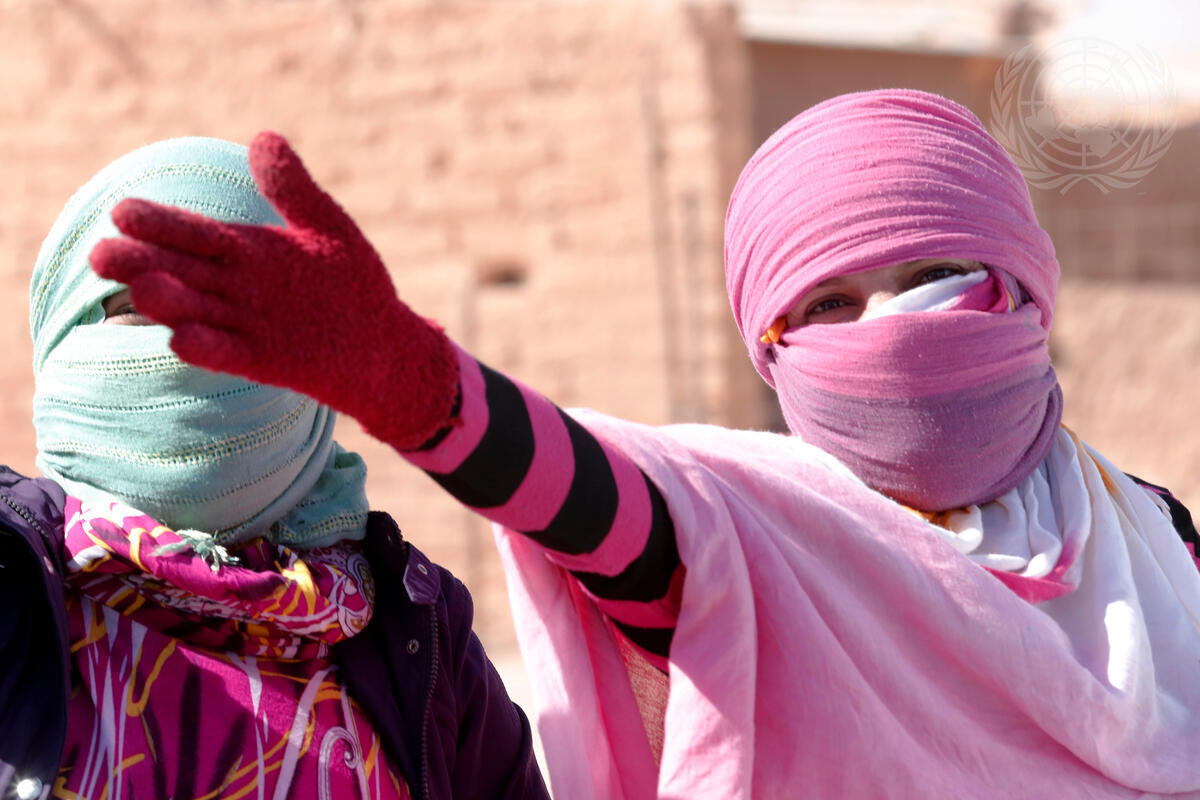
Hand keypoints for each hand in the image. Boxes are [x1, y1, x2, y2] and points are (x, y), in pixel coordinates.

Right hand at [90, 131, 458, 450]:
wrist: (384, 343)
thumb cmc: (353, 284)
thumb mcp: (326, 226)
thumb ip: (293, 189)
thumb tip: (264, 137)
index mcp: (243, 249)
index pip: (192, 233)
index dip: (158, 224)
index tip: (121, 212)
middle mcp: (233, 287)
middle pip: (178, 272)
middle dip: (141, 263)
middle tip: (101, 254)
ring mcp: (244, 325)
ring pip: (195, 312)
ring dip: (168, 303)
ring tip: (141, 288)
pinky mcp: (262, 360)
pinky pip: (227, 354)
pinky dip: (206, 347)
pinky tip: (183, 339)